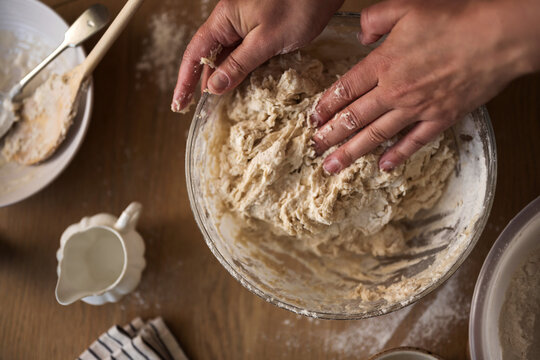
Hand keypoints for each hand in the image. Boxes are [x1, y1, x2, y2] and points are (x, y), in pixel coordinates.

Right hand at [171, 0, 343, 111]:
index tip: (179, 104)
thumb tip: (214, 86)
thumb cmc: (299, 4)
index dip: (185, 80)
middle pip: (211, 55)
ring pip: (228, 55)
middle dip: (204, 82)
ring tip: (221, 104)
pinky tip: (243, 85)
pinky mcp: (263, 27)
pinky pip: (245, 51)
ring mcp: (247, 23)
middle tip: (202, 111)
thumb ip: (240, 64)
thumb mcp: (267, 40)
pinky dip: (241, 70)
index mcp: (225, 18)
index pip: (196, 53)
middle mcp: (232, 20)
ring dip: (224, 78)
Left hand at [312, 0, 539, 172]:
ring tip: (333, 166)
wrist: (499, 36)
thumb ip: (375, 19)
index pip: (344, 89)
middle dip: (330, 136)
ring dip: (352, 153)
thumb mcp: (406, 6)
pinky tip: (383, 167)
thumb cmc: (456, 19)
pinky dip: (397, 155)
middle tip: (314, 149)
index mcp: (383, 64)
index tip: (312, 119)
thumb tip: (359, 35)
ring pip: (376, 135)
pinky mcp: (440, 118)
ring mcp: (417, 108)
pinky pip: (413, 142)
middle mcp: (395, 91)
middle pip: (354, 118)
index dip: (325, 106)